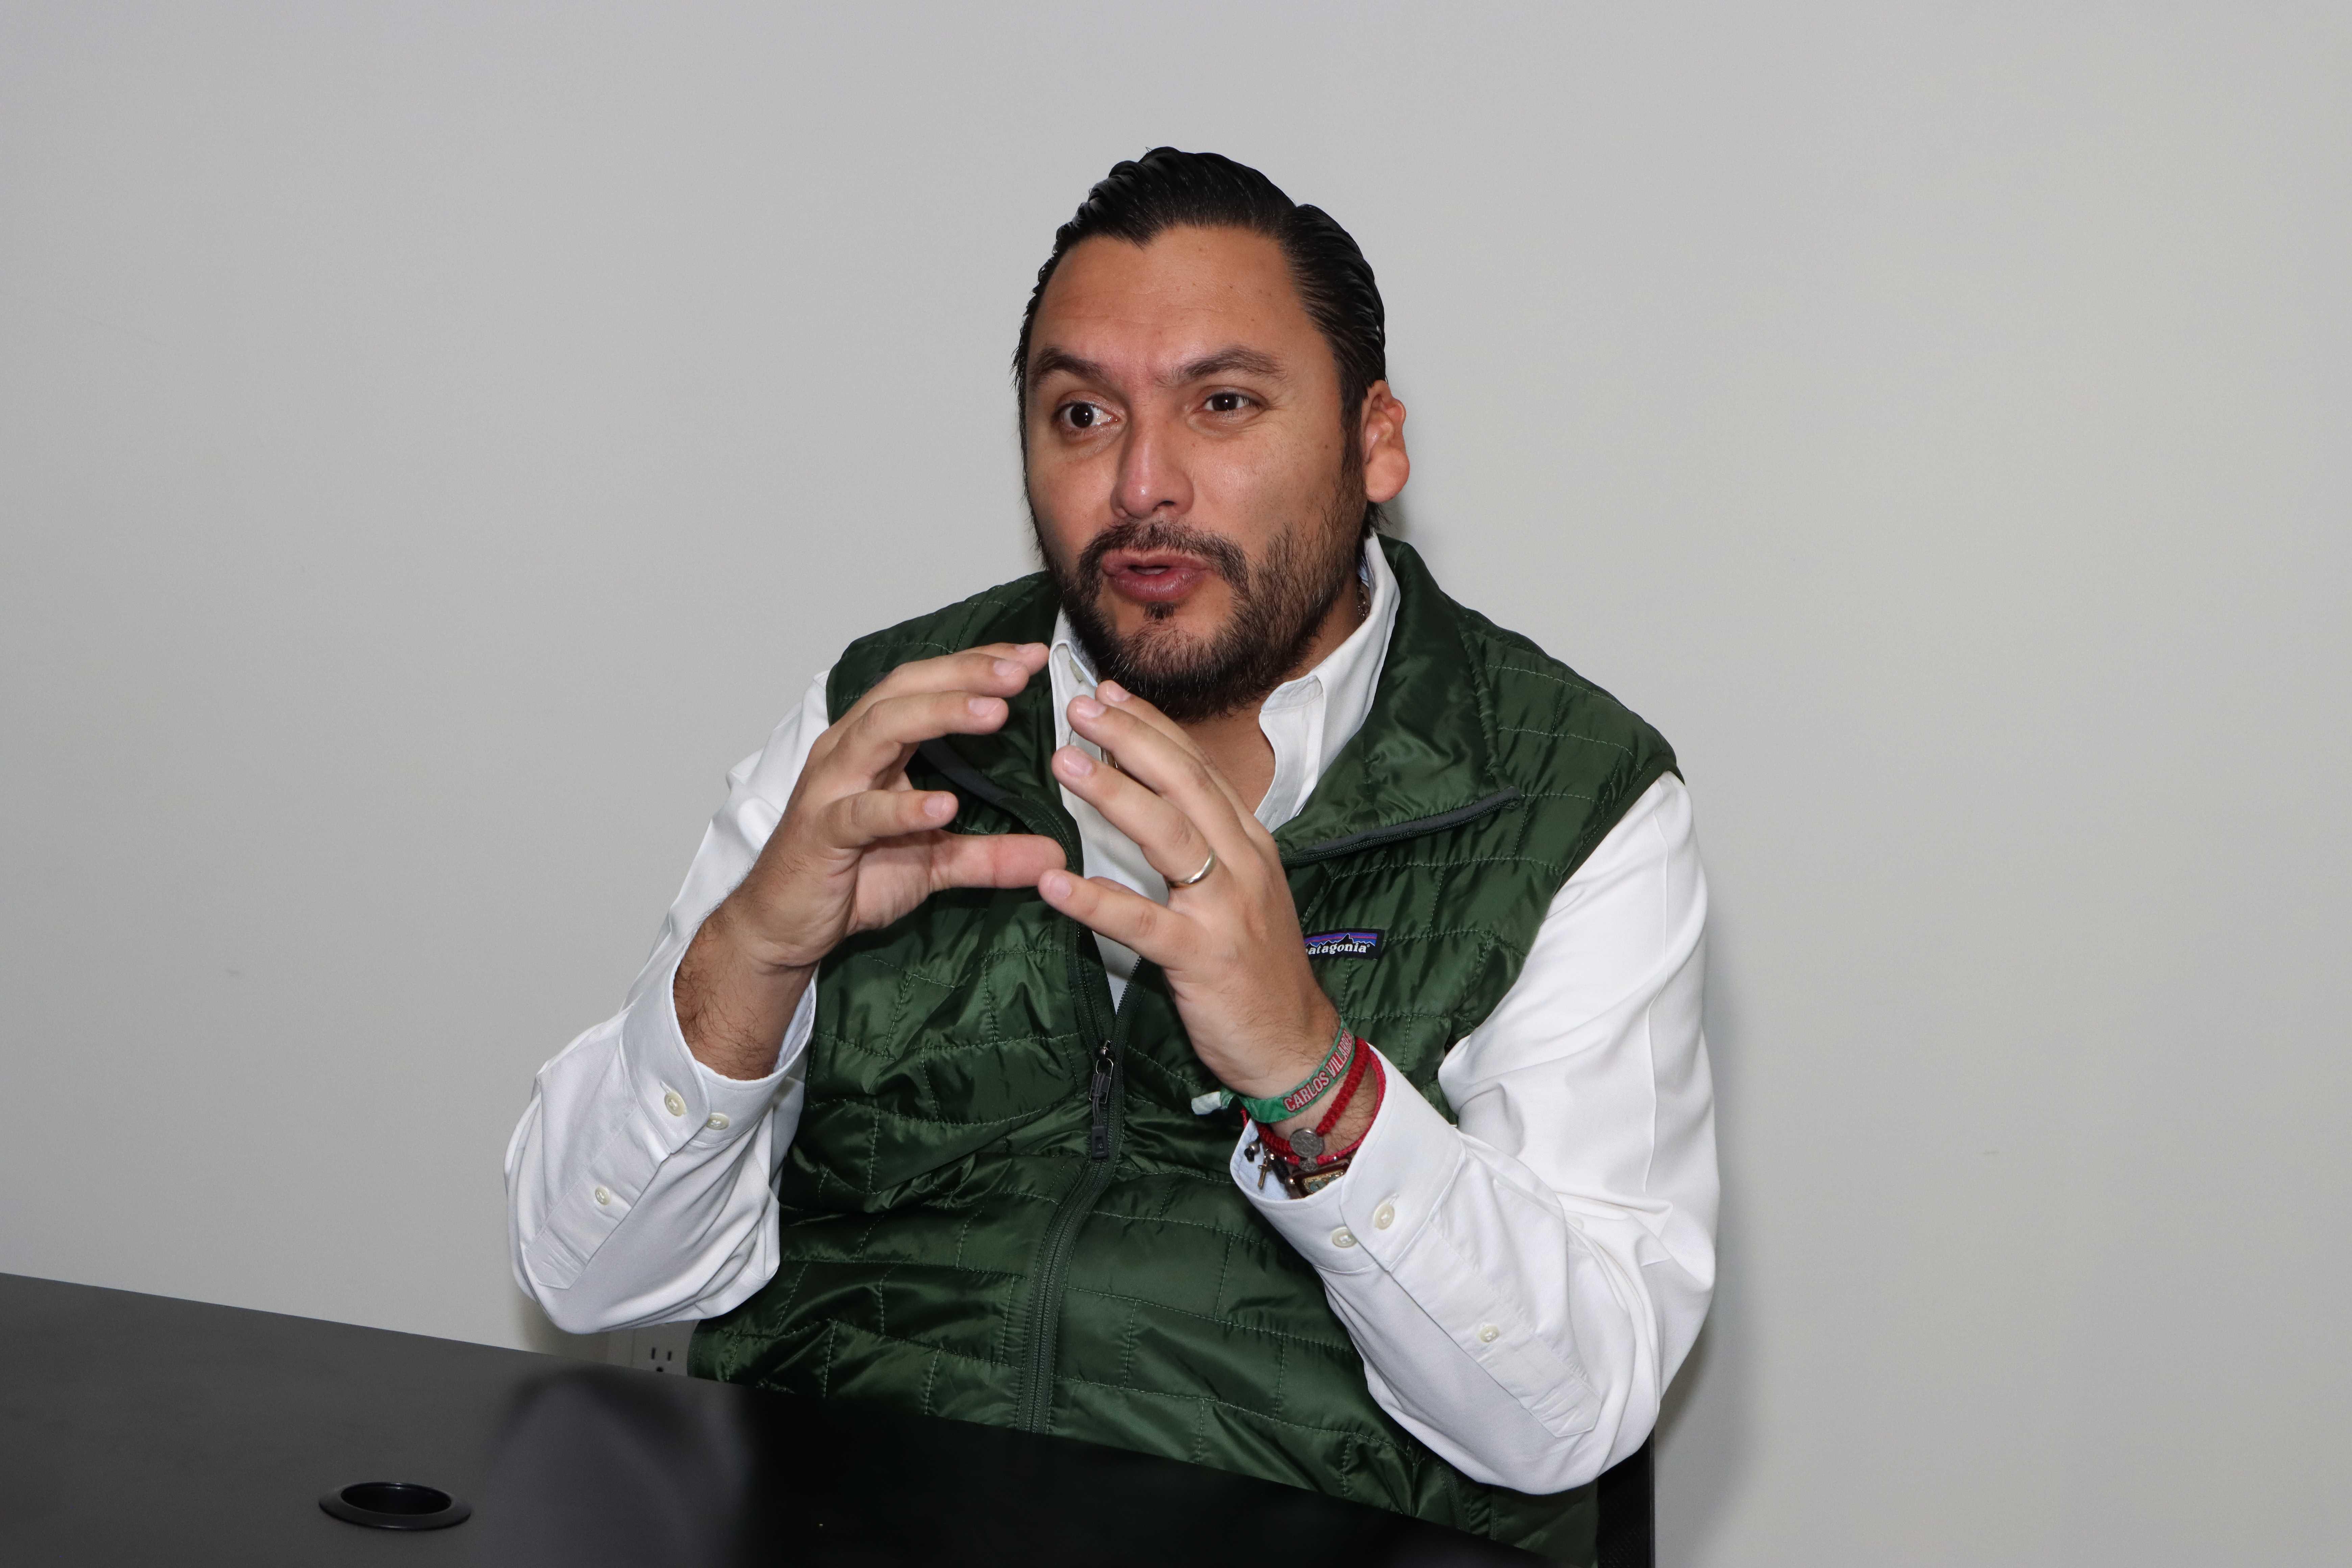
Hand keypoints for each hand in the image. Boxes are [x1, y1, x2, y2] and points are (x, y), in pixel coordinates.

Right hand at [677, 643, 1066, 1078]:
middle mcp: (848, 752)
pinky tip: (943, 804)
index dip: (976, 666)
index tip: (1031, 657)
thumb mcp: (935, 863)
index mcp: (874, 745)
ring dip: (938, 715)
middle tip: (1019, 671)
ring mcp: (829, 789)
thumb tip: (1056, 857)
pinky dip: (901, 806)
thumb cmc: (849, 877)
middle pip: (904, 692)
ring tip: (993, 712)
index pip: (926, 686)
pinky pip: (860, 813)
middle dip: (964, 675)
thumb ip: (992, 854)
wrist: (783, 925)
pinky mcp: (820, 833)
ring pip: (879, 731)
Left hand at [1038, 682, 1353, 1135]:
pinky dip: (1096, 900)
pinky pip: (1141, 923)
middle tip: (1080, 707)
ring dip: (1114, 794)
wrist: (1294, 1043)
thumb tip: (1152, 795)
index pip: (1198, 768)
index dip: (1153, 726)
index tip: (1109, 693)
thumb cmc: (1257, 966)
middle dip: (1131, 738)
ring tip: (1064, 763)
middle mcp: (1243, 863)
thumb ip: (1204, 843)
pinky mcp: (1201, 958)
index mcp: (1249, 842)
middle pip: (1185, 784)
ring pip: (1168, 836)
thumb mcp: (1242, 889)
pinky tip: (1054, 883)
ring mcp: (1224, 909)